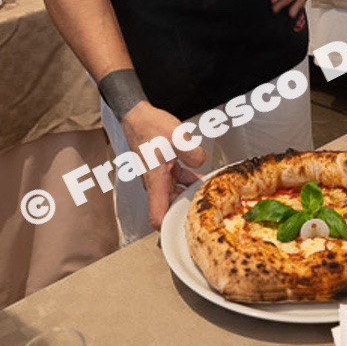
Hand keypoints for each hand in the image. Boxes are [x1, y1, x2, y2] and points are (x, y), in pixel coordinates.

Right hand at [120, 101, 206, 230]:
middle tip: (205, 209)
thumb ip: (192, 154)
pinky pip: (177, 180)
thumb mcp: (177, 138)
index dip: (168, 228)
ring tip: (208, 192)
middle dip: (186, 210)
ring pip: (176, 193)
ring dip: (190, 193)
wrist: (138, 116)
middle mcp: (155, 183)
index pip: (157, 217)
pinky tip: (201, 175)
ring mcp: (159, 176)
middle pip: (170, 208)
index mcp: (155, 181)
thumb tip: (202, 163)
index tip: (185, 229)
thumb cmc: (149, 127)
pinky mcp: (163, 168)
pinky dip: (188, 181)